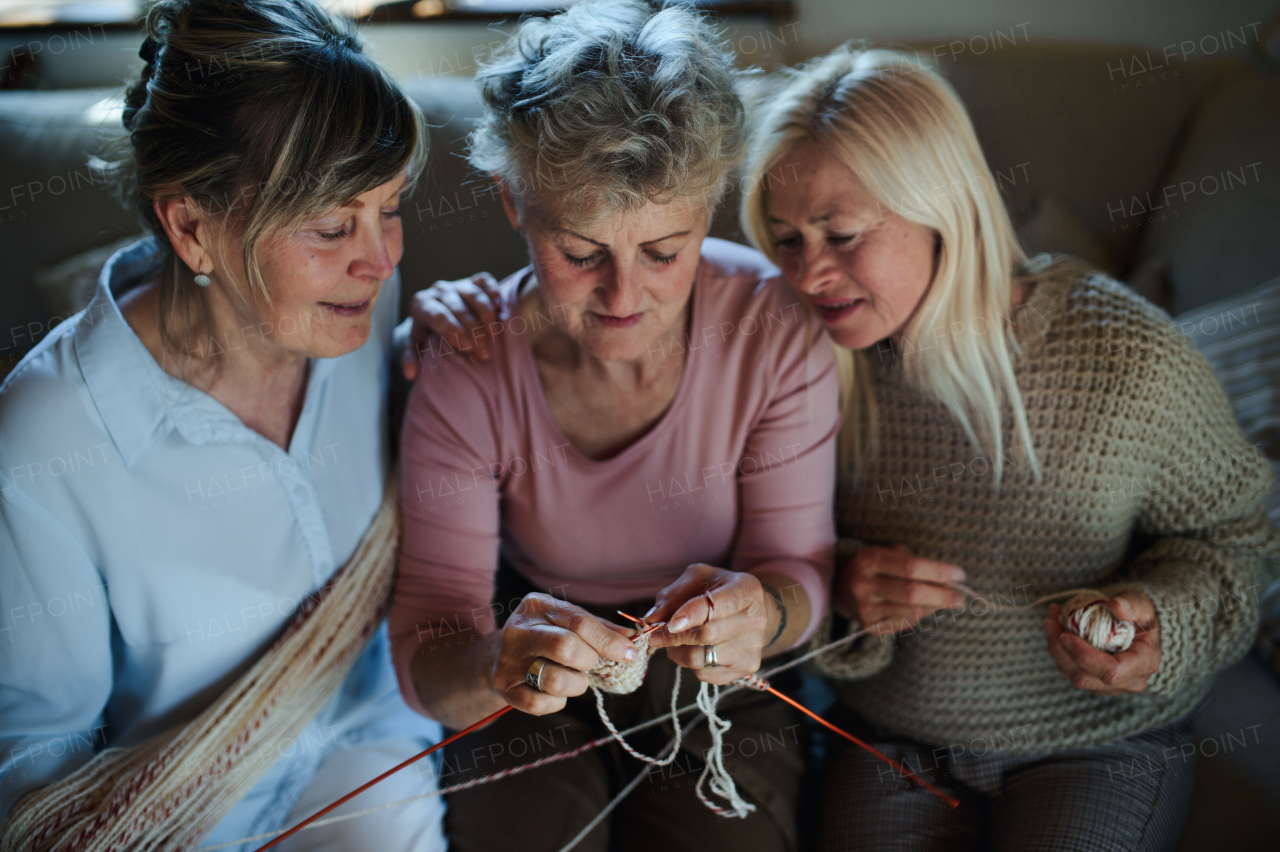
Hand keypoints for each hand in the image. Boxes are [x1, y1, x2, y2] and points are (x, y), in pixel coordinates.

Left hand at [402, 272, 502, 379]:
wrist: (441, 311)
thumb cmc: (430, 332)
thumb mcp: (418, 343)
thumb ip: (412, 357)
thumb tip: (410, 374)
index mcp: (422, 304)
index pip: (438, 315)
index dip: (453, 330)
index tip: (467, 348)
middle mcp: (439, 290)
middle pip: (459, 308)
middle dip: (473, 331)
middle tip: (484, 353)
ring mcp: (458, 284)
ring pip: (474, 295)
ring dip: (487, 316)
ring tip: (494, 337)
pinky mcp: (475, 280)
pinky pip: (486, 282)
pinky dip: (494, 294)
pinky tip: (501, 311)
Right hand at [492, 593, 637, 714]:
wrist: (496, 656)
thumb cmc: (544, 636)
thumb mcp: (566, 622)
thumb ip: (600, 628)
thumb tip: (632, 639)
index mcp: (537, 606)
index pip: (579, 621)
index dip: (609, 640)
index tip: (628, 653)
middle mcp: (519, 630)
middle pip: (566, 647)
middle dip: (589, 660)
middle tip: (590, 664)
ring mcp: (508, 660)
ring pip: (554, 679)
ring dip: (576, 684)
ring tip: (574, 678)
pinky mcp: (505, 688)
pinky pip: (540, 704)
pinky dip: (557, 702)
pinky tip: (556, 692)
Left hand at [645, 564, 771, 684]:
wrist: (750, 612)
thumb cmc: (719, 591)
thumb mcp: (697, 579)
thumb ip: (673, 595)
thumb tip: (651, 619)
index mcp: (746, 589)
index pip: (721, 604)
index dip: (693, 614)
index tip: (670, 623)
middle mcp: (756, 619)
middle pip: (708, 635)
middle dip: (675, 636)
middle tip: (655, 635)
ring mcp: (752, 647)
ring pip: (702, 658)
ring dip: (678, 651)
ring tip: (672, 640)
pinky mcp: (746, 667)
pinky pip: (705, 673)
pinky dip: (689, 664)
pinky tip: (691, 649)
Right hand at [835, 544, 966, 633]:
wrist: (840, 587)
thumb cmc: (876, 567)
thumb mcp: (889, 553)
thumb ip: (914, 563)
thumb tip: (949, 580)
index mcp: (869, 560)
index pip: (910, 567)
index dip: (938, 572)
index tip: (959, 575)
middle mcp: (864, 584)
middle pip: (912, 594)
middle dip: (943, 596)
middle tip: (961, 597)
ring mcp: (865, 608)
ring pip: (911, 612)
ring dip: (934, 608)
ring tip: (944, 601)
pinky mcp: (869, 626)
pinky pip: (904, 623)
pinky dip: (919, 616)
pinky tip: (922, 608)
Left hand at [1044, 593, 1160, 694]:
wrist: (1139, 627)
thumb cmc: (1141, 615)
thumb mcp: (1143, 604)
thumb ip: (1133, 604)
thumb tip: (1116, 605)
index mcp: (1145, 664)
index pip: (1111, 672)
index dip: (1084, 656)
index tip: (1065, 635)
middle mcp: (1129, 681)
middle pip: (1086, 677)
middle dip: (1061, 651)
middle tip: (1050, 623)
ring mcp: (1111, 686)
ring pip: (1074, 676)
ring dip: (1056, 650)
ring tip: (1051, 622)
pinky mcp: (1096, 681)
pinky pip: (1072, 671)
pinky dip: (1060, 652)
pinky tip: (1055, 630)